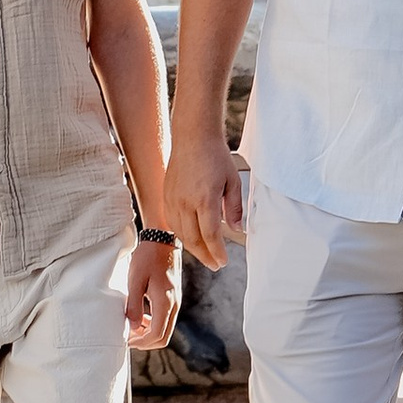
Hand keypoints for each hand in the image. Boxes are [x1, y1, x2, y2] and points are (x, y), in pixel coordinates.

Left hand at [125, 240, 180, 352]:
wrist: (162, 238)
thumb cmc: (147, 257)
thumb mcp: (136, 280)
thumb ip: (134, 305)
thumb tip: (133, 327)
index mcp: (165, 302)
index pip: (156, 335)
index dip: (140, 342)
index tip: (126, 340)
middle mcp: (174, 304)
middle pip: (163, 337)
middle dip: (145, 342)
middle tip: (128, 337)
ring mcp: (176, 301)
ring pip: (165, 329)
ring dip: (149, 333)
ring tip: (132, 326)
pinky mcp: (174, 297)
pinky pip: (166, 319)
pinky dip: (153, 324)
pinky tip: (142, 317)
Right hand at [169, 135, 244, 269]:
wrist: (193, 137)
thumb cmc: (216, 156)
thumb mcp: (232, 181)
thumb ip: (234, 208)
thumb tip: (236, 230)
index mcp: (204, 199)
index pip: (210, 235)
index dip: (216, 252)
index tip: (223, 262)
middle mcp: (185, 202)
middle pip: (193, 240)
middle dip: (205, 256)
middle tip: (215, 264)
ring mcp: (173, 200)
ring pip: (180, 234)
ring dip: (193, 248)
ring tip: (206, 254)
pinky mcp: (166, 197)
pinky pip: (172, 223)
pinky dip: (182, 235)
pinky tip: (191, 237)